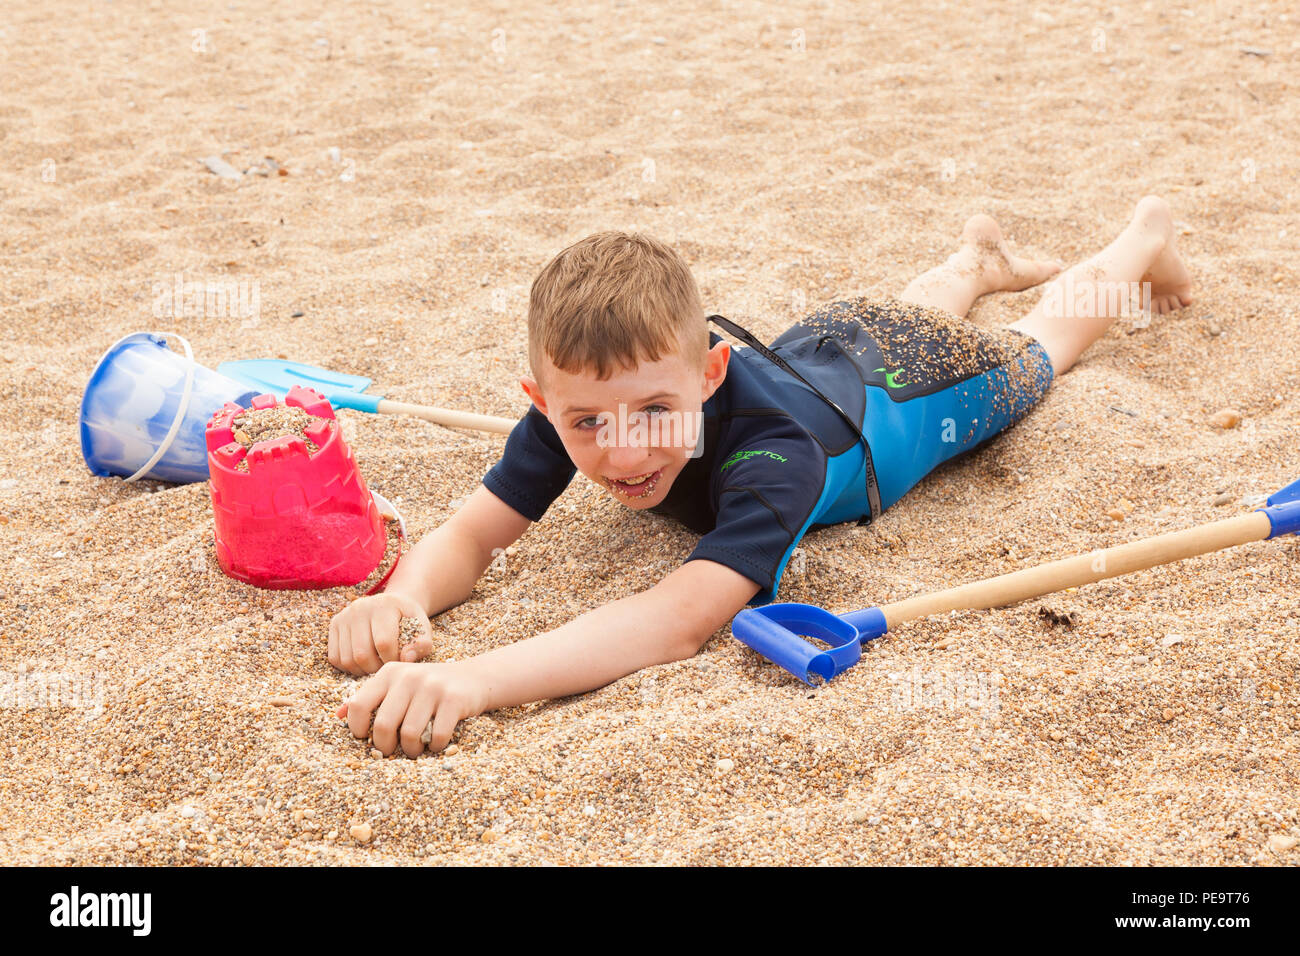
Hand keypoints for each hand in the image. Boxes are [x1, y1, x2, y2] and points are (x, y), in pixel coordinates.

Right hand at [328, 591, 433, 674]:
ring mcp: (344, 615)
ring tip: (376, 665)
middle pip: (362, 654)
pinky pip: (335, 657)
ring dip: (362, 671)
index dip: (392, 660)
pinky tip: (363, 663)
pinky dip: (348, 668)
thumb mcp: (423, 629)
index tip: (399, 661)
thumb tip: (406, 658)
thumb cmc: (409, 620)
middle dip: (376, 669)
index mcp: (384, 606)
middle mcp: (360, 608)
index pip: (384, 643)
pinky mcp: (334, 624)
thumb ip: (421, 644)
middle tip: (386, 667)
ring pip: (347, 659)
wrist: (393, 605)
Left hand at [336, 661, 486, 756]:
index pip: (360, 705)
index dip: (358, 729)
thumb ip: (370, 698)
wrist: (475, 678)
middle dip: (386, 747)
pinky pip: (437, 736)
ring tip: (415, 750)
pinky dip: (435, 747)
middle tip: (394, 751)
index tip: (368, 738)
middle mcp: (409, 676)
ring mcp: (432, 687)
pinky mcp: (453, 699)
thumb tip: (338, 716)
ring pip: (410, 734)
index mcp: (390, 673)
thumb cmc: (429, 688)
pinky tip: (437, 743)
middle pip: (384, 725)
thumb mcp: (399, 685)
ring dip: (412, 750)